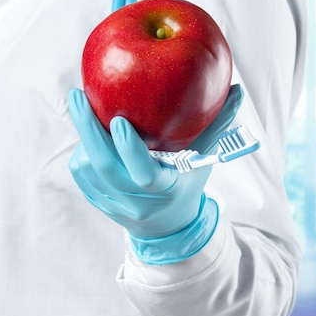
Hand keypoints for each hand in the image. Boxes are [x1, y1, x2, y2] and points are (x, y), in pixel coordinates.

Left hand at [67, 84, 242, 262]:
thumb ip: (218, 125)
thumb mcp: (206, 158)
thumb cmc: (188, 181)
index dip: (129, 150)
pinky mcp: (99, 203)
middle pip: (105, 167)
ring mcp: (115, 205)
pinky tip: (88, 136)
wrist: (168, 225)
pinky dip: (82, 152)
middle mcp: (137, 201)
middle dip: (88, 130)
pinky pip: (81, 176)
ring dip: (84, 139)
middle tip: (78, 97)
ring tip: (85, 112)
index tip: (119, 120)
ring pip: (88, 169)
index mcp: (166, 190)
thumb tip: (237, 90)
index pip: (143, 174)